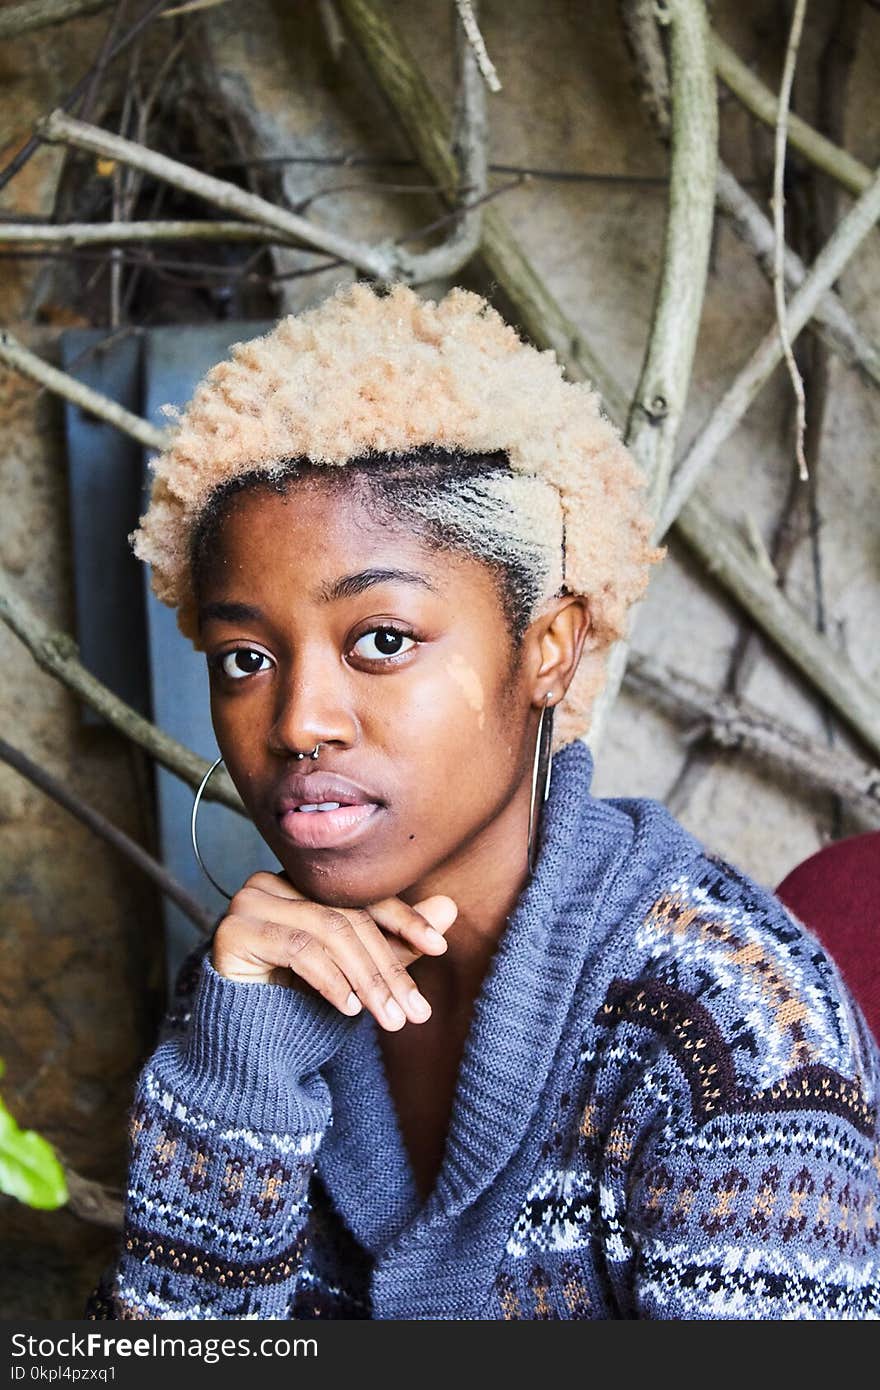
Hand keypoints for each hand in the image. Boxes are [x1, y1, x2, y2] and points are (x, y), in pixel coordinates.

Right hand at [211, 870, 457, 1030]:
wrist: (244, 1052)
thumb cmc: (299, 1007)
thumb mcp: (358, 974)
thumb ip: (397, 941)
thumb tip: (450, 907)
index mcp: (303, 884)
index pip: (362, 896)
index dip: (405, 920)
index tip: (440, 948)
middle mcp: (274, 883)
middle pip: (348, 917)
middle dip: (388, 967)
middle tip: (415, 1010)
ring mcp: (250, 901)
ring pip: (328, 931)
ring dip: (367, 979)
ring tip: (390, 1017)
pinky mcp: (234, 930)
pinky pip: (298, 948)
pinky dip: (331, 981)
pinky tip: (349, 1009)